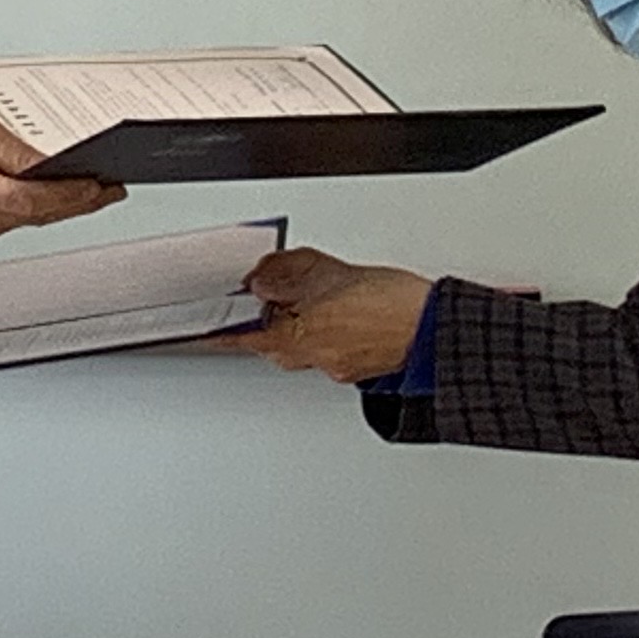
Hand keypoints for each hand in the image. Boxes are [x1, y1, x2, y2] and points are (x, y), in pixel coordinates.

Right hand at [0, 105, 124, 248]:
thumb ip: (17, 152)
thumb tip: (54, 166)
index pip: (33, 200)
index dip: (69, 194)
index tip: (97, 186)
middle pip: (39, 214)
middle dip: (78, 201)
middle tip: (112, 189)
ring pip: (31, 220)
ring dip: (62, 206)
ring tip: (94, 190)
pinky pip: (16, 221)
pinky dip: (38, 208)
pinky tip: (57, 197)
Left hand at [233, 247, 437, 384]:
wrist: (437, 328)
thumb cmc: (392, 303)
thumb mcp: (329, 271)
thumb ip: (287, 274)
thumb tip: (258, 281)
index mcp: (299, 336)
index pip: (243, 338)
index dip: (220, 333)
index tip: (201, 333)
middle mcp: (313, 357)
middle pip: (271, 341)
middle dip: (265, 320)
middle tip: (265, 297)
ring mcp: (335, 365)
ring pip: (300, 344)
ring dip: (298, 323)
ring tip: (317, 295)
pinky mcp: (356, 366)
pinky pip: (326, 347)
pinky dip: (324, 330)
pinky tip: (340, 310)